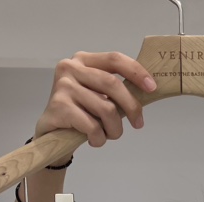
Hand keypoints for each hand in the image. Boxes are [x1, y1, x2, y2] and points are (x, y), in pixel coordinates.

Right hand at [34, 51, 156, 150]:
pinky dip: (99, 139)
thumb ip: (115, 90)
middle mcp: (71, 67)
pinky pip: (92, 126)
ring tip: (108, 136)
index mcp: (83, 60)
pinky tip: (94, 140)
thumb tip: (146, 91)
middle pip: (112, 84)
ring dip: (114, 129)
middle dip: (131, 107)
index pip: (115, 59)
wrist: (51, 135)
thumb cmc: (79, 114)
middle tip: (138, 123)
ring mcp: (63, 86)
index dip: (136, 72)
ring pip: (105, 108)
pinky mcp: (59, 106)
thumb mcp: (98, 96)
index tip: (152, 88)